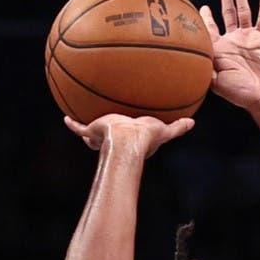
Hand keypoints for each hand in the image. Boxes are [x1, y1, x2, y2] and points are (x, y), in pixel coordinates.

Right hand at [63, 114, 192, 156]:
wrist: (128, 140)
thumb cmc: (146, 139)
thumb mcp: (164, 130)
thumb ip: (178, 127)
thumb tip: (193, 123)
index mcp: (129, 140)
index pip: (125, 139)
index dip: (126, 136)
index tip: (127, 131)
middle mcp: (114, 141)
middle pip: (108, 140)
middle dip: (105, 136)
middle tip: (105, 128)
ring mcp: (101, 137)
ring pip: (92, 136)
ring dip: (88, 131)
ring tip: (84, 122)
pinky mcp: (91, 132)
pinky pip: (78, 129)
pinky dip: (72, 125)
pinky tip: (65, 118)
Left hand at [200, 0, 259, 110]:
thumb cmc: (239, 93)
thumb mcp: (215, 82)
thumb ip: (204, 69)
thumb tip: (187, 60)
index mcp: (220, 49)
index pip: (210, 28)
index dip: (205, 17)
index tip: (203, 7)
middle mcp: (233, 41)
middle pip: (227, 13)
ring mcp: (248, 38)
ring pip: (243, 11)